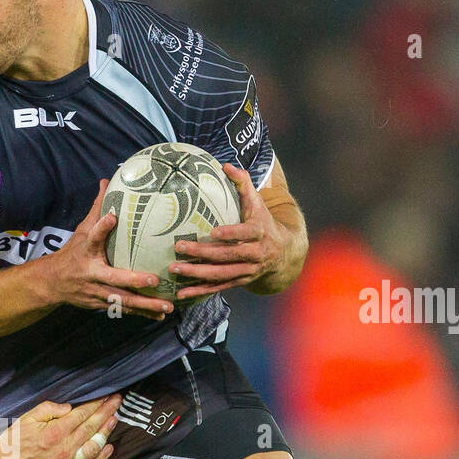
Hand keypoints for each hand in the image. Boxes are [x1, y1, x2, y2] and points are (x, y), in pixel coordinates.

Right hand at [0, 394, 120, 458]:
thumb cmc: (12, 444)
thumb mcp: (26, 419)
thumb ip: (48, 410)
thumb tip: (69, 408)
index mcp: (55, 432)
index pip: (82, 414)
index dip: (97, 404)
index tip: (108, 396)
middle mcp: (65, 448)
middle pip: (92, 427)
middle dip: (107, 412)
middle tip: (118, 401)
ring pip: (94, 446)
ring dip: (107, 431)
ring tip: (115, 419)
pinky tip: (108, 448)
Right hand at [34, 182, 173, 318]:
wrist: (52, 283)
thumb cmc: (73, 253)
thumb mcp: (82, 230)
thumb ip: (97, 209)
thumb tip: (106, 181)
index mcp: (86, 252)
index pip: (93, 237)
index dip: (101, 227)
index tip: (111, 216)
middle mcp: (92, 274)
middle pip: (114, 279)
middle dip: (134, 281)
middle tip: (154, 280)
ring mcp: (97, 292)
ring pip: (123, 300)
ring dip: (145, 304)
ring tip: (166, 306)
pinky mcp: (102, 304)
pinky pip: (125, 309)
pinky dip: (142, 312)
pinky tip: (160, 314)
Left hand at [169, 164, 284, 299]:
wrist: (284, 253)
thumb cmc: (263, 221)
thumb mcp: (257, 202)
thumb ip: (243, 183)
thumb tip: (225, 165)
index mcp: (260, 232)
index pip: (246, 233)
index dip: (231, 234)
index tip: (213, 231)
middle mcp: (255, 254)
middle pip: (227, 255)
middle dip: (203, 253)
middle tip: (180, 247)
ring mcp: (247, 271)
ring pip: (221, 274)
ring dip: (197, 274)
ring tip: (174, 269)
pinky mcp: (240, 282)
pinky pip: (218, 288)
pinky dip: (200, 291)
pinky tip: (181, 293)